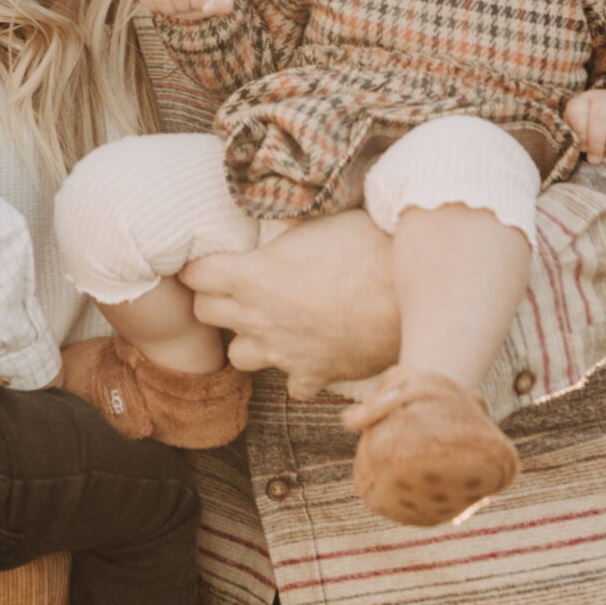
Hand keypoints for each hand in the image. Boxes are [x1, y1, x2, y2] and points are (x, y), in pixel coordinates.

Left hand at [181, 212, 400, 399]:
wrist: (410, 293)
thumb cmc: (367, 246)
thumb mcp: (317, 223)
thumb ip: (285, 233)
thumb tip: (277, 222)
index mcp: (252, 276)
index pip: (195, 275)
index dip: (200, 266)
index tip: (210, 262)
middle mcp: (258, 319)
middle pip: (205, 313)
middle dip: (215, 298)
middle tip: (238, 286)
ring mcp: (284, 353)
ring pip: (237, 355)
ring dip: (248, 338)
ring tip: (270, 322)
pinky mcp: (315, 375)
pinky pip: (291, 382)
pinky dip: (297, 369)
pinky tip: (313, 350)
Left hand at [563, 89, 605, 163]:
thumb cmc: (588, 137)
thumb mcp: (575, 137)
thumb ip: (574, 141)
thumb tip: (582, 149)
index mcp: (580, 102)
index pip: (577, 111)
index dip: (580, 133)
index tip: (583, 148)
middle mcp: (600, 97)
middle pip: (599, 113)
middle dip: (597, 140)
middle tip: (595, 158)